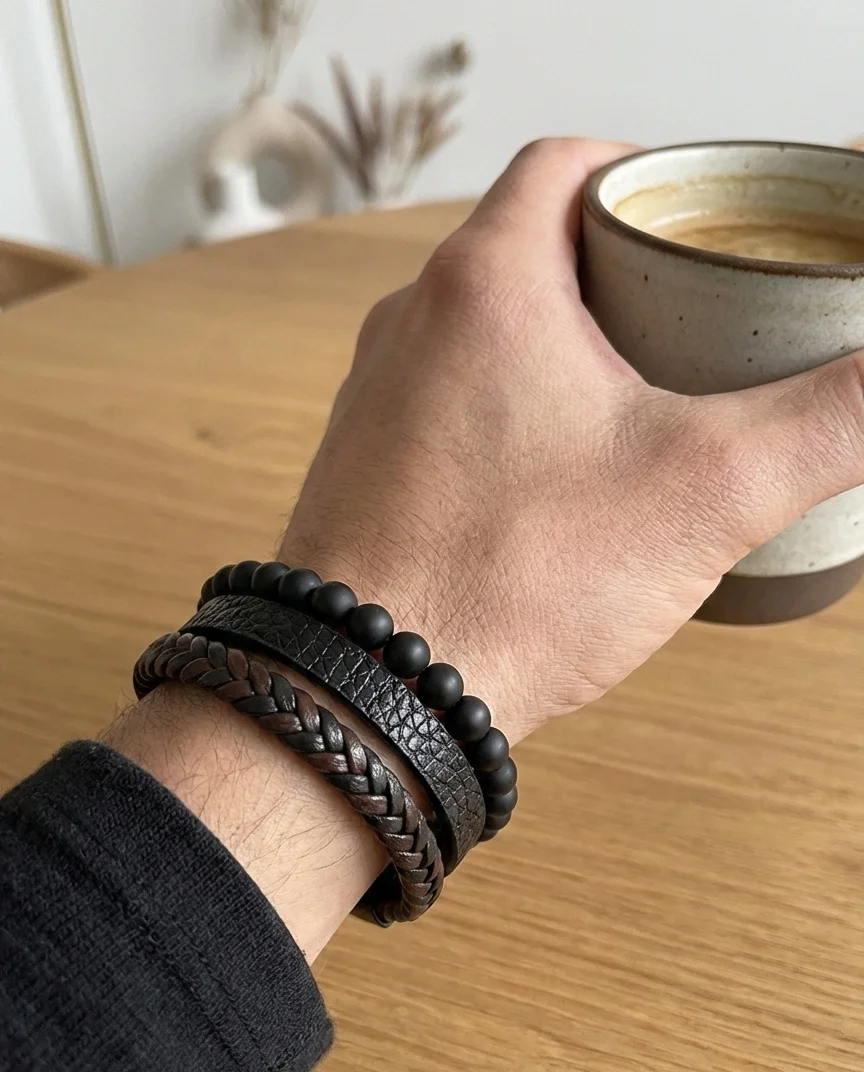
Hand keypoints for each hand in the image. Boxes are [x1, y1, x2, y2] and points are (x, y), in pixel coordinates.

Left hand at [282, 138, 863, 745]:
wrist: (370, 695)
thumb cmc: (510, 580)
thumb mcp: (704, 491)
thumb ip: (826, 422)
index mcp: (484, 285)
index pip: (564, 165)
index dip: (637, 171)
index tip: (688, 212)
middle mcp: (411, 323)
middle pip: (523, 245)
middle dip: (611, 265)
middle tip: (686, 309)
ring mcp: (376, 395)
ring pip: (480, 327)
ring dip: (555, 339)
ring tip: (634, 388)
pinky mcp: (366, 464)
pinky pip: (445, 399)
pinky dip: (506, 404)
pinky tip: (554, 467)